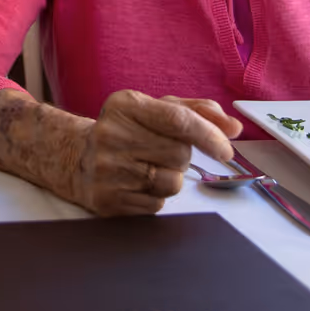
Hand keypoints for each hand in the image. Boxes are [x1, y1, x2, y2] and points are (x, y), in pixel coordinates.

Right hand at [65, 91, 243, 215]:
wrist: (76, 158)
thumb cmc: (126, 131)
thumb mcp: (155, 110)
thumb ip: (197, 112)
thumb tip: (234, 127)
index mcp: (125, 105)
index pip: (178, 120)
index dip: (209, 136)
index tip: (226, 150)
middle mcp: (111, 134)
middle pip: (179, 154)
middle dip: (181, 156)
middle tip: (159, 152)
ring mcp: (107, 169)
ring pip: (171, 182)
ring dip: (169, 178)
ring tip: (147, 167)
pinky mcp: (107, 199)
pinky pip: (156, 205)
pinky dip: (155, 197)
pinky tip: (136, 183)